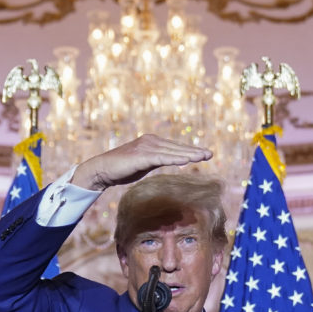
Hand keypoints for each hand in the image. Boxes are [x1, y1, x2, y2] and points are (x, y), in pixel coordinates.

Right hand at [71, 134, 211, 190]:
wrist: (102, 170)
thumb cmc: (122, 168)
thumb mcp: (144, 164)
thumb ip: (157, 161)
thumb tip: (171, 162)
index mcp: (152, 142)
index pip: (175, 147)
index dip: (190, 150)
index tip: (204, 154)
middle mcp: (150, 141)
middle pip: (176, 148)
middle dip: (194, 151)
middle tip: (210, 154)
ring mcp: (146, 147)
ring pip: (172, 152)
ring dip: (188, 154)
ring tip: (202, 157)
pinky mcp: (141, 156)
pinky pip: (161, 158)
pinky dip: (174, 159)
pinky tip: (185, 161)